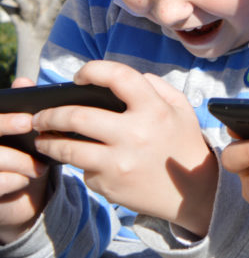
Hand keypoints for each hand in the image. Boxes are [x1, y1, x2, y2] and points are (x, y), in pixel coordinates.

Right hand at [0, 78, 50, 244]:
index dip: (4, 121)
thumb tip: (22, 82)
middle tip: (32, 131)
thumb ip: (21, 107)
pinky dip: (16, 180)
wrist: (19, 195)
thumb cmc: (21, 155)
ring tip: (40, 166)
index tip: (27, 120)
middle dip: (7, 130)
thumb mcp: (23, 131)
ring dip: (21, 162)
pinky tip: (26, 179)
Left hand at [31, 61, 216, 235]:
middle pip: (77, 116)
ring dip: (48, 141)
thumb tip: (122, 79)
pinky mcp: (108, 185)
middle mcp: (134, 134)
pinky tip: (85, 162)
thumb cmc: (184, 144)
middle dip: (50, 114)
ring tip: (43, 138)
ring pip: (67, 148)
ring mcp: (119, 162)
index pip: (117, 76)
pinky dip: (81, 165)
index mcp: (154, 109)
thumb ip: (157, 87)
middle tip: (41, 116)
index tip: (79, 77)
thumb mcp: (181, 109)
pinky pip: (84, 170)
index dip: (92, 70)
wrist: (192, 193)